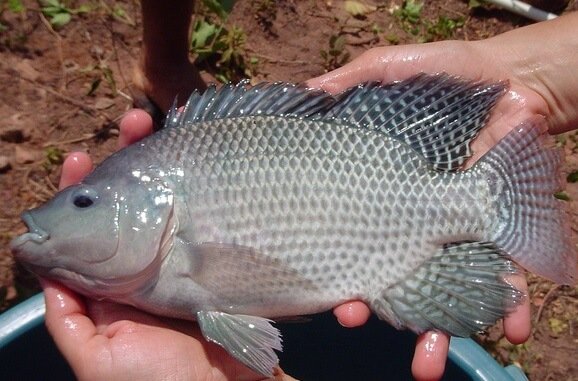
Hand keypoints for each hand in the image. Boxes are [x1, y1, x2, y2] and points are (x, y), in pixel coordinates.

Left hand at [44, 110, 295, 380]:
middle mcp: (154, 266)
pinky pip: (215, 222)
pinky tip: (204, 162)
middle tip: (135, 121)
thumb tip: (37, 262)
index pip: (95, 225)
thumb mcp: (98, 357)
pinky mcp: (226, 263)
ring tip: (161, 126)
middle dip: (133, 159)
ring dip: (171, 163)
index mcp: (118, 283)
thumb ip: (69, 316)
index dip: (85, 189)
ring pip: (179, 203)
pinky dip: (210, 189)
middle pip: (140, 203)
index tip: (78, 155)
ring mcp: (193, 261)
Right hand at [304, 32, 570, 380]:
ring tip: (425, 362)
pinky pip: (505, 279)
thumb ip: (355, 81)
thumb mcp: (394, 70)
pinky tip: (508, 331)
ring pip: (443, 292)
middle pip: (394, 277)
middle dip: (380, 309)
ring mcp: (456, 233)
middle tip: (361, 322)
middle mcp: (416, 223)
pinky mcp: (498, 234)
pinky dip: (509, 308)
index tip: (335, 294)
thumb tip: (309, 92)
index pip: (358, 241)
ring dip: (436, 330)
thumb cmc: (449, 76)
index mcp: (387, 197)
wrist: (515, 83)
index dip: (344, 271)